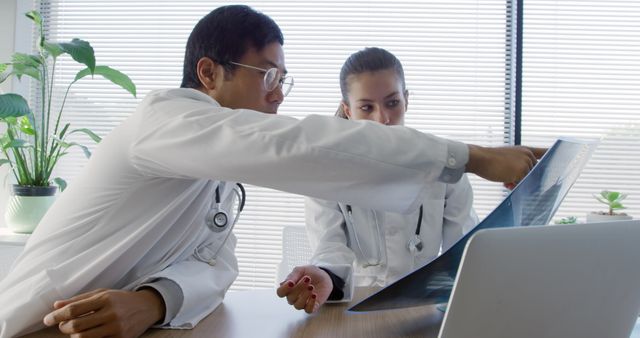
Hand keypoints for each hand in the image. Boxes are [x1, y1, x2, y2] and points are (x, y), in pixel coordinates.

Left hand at [43, 288, 164, 337]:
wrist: (147, 307)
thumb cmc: (121, 299)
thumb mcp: (102, 293)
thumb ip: (79, 299)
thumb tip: (56, 305)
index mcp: (104, 299)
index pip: (74, 309)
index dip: (57, 316)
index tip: (47, 319)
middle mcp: (110, 313)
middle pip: (76, 326)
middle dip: (64, 327)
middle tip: (62, 325)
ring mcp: (116, 327)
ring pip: (83, 337)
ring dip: (74, 335)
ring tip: (75, 330)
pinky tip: (87, 334)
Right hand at [276, 265, 332, 313]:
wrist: (324, 276)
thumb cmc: (310, 273)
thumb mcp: (301, 270)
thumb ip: (293, 275)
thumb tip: (284, 283)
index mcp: (288, 288)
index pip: (280, 292)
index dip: (284, 289)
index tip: (291, 282)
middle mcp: (293, 297)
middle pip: (290, 298)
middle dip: (299, 288)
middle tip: (308, 278)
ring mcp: (302, 303)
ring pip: (298, 305)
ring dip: (304, 296)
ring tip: (312, 287)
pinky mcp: (312, 307)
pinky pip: (308, 310)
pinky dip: (311, 303)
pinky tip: (314, 295)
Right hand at [466, 145, 546, 183]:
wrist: (480, 158)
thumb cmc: (489, 158)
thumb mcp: (506, 158)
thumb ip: (517, 166)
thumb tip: (521, 182)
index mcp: (525, 150)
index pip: (543, 152)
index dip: (552, 155)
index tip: (562, 157)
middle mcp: (528, 156)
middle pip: (533, 172)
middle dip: (523, 178)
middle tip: (510, 181)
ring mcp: (525, 164)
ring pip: (527, 179)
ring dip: (517, 183)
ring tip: (504, 180)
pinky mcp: (521, 172)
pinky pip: (522, 184)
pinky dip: (514, 186)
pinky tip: (504, 182)